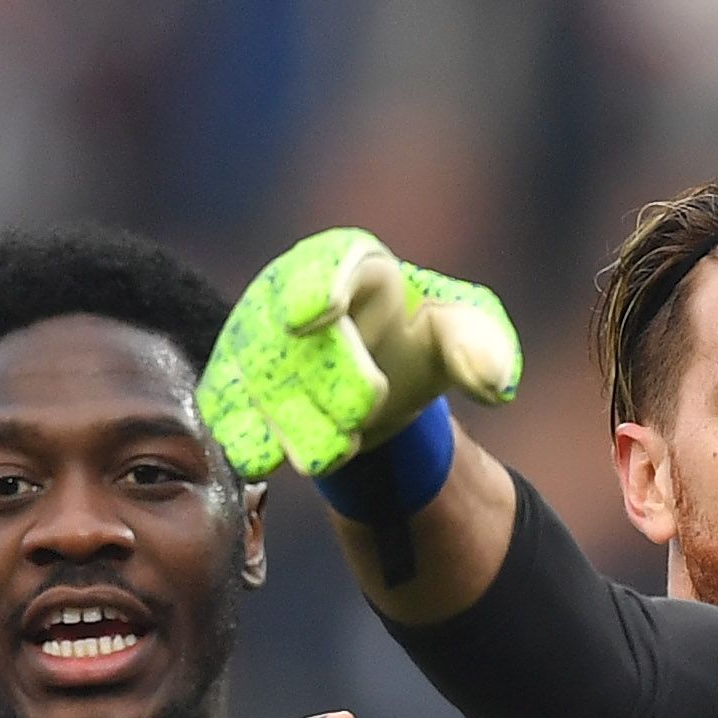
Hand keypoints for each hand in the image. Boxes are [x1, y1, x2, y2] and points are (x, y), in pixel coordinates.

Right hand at [200, 229, 522, 481]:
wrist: (374, 387)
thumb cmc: (418, 345)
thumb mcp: (465, 336)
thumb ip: (484, 348)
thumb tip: (493, 382)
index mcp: (353, 263)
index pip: (332, 262)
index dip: (318, 283)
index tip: (316, 313)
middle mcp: (288, 289)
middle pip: (292, 330)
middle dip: (326, 378)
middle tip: (360, 415)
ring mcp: (252, 336)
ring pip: (257, 378)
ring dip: (294, 422)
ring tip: (335, 452)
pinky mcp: (229, 382)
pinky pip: (224, 407)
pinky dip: (244, 433)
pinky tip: (267, 455)